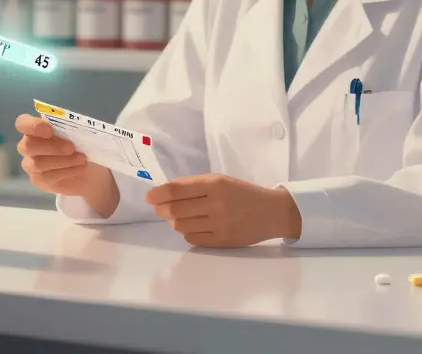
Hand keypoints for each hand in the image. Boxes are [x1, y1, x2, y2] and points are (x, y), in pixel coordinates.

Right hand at [15, 114, 118, 216]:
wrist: (88, 167)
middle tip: (71, 147)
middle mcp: (28, 145)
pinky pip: (48, 177)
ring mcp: (31, 164)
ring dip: (63, 160)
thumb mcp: (78, 133)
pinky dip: (66, 171)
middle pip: (28, 146)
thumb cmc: (80, 143)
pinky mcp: (38, 180)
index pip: (22, 123)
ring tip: (81, 158)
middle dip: (51, 146)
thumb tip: (71, 130)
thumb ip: (70, 129)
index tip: (50, 130)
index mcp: (34, 128)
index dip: (32, 126)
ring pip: (38, 164)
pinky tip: (79, 168)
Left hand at [145, 174, 302, 247]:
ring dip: (174, 221)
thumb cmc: (243, 193)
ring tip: (180, 217)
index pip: (176, 190)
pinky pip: (192, 238)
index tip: (149, 197)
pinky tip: (194, 226)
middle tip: (160, 209)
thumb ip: (194, 185)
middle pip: (174, 210)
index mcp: (215, 184)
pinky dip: (188, 232)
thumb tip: (164, 193)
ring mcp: (219, 224)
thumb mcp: (221, 180)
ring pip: (181, 226)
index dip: (157, 194)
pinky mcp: (222, 241)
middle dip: (161, 209)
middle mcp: (216, 203)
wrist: (272, 212)